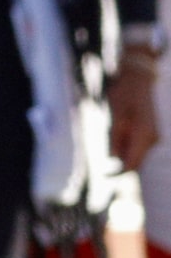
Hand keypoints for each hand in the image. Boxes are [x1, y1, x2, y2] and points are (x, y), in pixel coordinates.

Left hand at [112, 50, 158, 169]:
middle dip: (119, 162)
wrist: (137, 81)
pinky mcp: (149, 133)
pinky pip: (136, 146)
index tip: (104, 176)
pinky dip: (125, 144)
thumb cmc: (123, 96)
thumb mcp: (114, 118)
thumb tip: (113, 160)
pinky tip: (119, 129)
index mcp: (143, 136)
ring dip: (121, 150)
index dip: (119, 173)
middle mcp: (152, 139)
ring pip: (135, 153)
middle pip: (135, 161)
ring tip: (114, 128)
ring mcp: (153, 136)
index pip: (133, 163)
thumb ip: (114, 140)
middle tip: (105, 148)